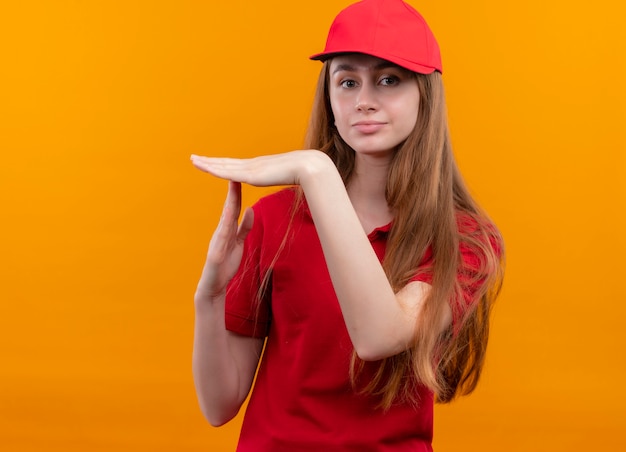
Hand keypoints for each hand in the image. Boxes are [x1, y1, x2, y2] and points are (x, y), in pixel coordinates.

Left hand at [190, 150, 331, 186]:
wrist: (308, 167)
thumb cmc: (303, 173)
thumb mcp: (289, 177)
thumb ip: (284, 178)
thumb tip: (287, 178)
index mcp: (260, 167)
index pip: (237, 166)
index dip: (224, 164)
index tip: (213, 162)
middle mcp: (252, 164)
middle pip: (226, 163)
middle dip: (210, 161)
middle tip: (195, 157)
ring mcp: (251, 168)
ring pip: (223, 165)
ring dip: (207, 163)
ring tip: (194, 160)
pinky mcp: (251, 174)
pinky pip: (228, 172)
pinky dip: (215, 169)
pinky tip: (205, 168)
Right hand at [196, 181, 253, 300]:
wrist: (213, 285)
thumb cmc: (225, 264)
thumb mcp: (239, 243)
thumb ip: (244, 227)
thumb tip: (250, 210)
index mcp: (227, 228)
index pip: (234, 206)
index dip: (238, 190)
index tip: (244, 174)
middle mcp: (221, 230)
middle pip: (229, 207)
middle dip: (233, 190)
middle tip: (237, 171)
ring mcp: (217, 240)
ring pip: (224, 218)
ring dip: (228, 202)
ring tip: (233, 187)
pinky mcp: (215, 253)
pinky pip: (222, 237)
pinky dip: (226, 225)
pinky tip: (229, 216)